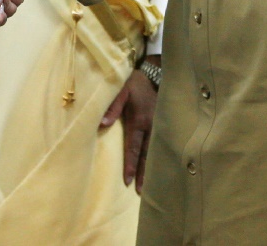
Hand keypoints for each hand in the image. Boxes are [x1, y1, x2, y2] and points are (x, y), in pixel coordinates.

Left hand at [99, 60, 157, 192]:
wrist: (155, 74)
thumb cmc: (134, 83)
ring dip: (151, 168)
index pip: (133, 148)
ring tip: (149, 186)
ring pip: (155, 152)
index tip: (127, 180)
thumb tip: (102, 123)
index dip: (130, 164)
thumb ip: (112, 106)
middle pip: (146, 155)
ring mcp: (159, 126)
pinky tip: (159, 167)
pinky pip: (160, 145)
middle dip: (143, 173)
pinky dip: (158, 158)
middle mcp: (151, 127)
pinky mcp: (164, 124)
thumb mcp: (121, 90)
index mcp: (139, 121)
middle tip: (140, 192)